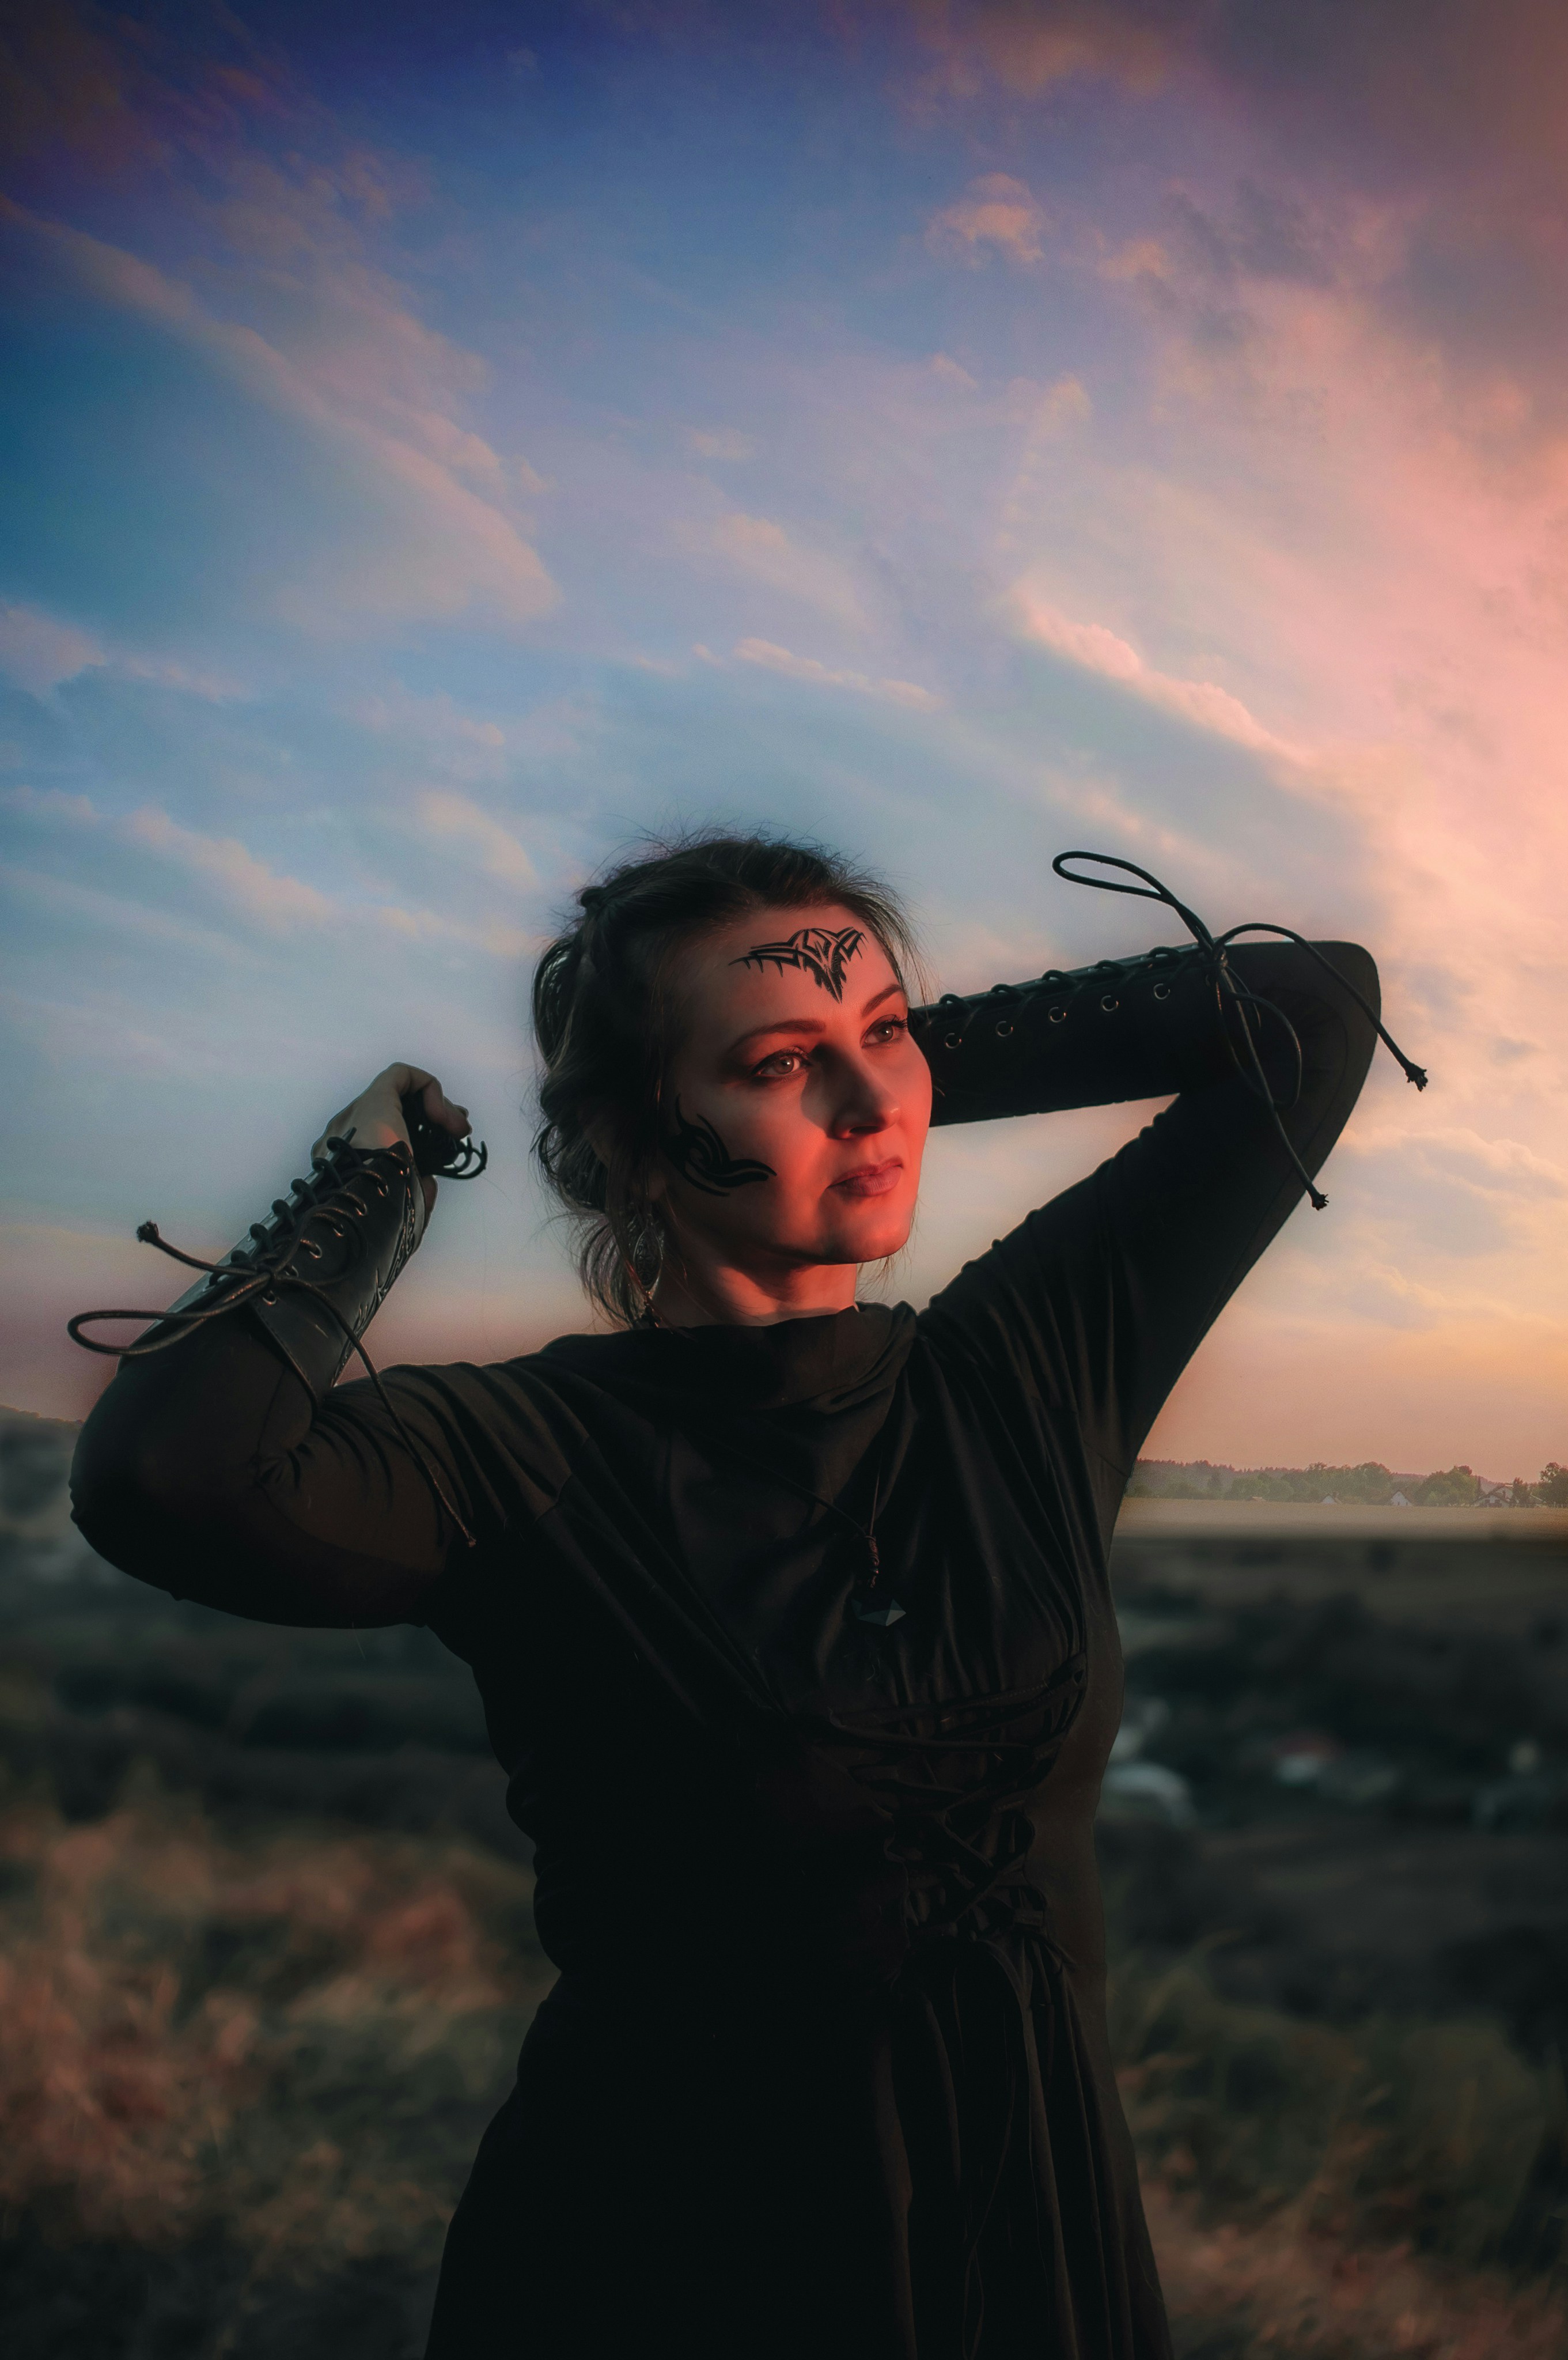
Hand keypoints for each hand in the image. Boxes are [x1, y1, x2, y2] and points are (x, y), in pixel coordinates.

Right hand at [313, 1065, 470, 1220]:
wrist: (364, 1204)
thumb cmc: (379, 1214)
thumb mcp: (400, 1210)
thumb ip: (411, 1194)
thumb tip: (427, 1185)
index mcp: (349, 1160)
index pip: (387, 1134)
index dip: (422, 1133)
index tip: (449, 1143)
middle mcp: (348, 1133)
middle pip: (396, 1112)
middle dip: (433, 1115)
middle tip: (459, 1128)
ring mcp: (358, 1113)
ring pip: (400, 1093)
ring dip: (436, 1104)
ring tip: (457, 1125)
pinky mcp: (375, 1097)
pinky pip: (402, 1076)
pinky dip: (429, 1088)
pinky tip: (441, 1116)